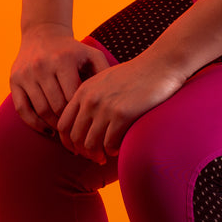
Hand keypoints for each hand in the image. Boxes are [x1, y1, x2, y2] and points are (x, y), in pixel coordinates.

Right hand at [10, 23, 109, 136]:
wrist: (43, 33)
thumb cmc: (73, 50)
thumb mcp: (91, 55)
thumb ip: (104, 72)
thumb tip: (115, 97)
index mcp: (63, 59)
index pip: (73, 96)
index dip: (81, 113)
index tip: (90, 123)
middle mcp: (42, 65)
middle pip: (56, 106)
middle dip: (68, 122)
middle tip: (77, 134)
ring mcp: (26, 73)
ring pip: (40, 109)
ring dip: (53, 125)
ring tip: (64, 132)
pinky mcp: (14, 80)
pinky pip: (22, 109)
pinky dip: (34, 123)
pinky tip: (46, 129)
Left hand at [58, 52, 186, 162]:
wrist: (159, 65)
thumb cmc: (134, 74)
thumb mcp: (105, 79)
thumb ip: (90, 96)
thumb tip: (82, 123)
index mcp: (84, 90)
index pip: (63, 124)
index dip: (67, 142)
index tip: (77, 149)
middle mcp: (91, 99)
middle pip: (75, 138)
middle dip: (83, 152)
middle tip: (94, 156)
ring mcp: (106, 107)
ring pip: (90, 144)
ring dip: (97, 155)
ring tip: (105, 156)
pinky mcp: (122, 114)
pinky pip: (109, 144)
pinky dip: (112, 151)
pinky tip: (118, 148)